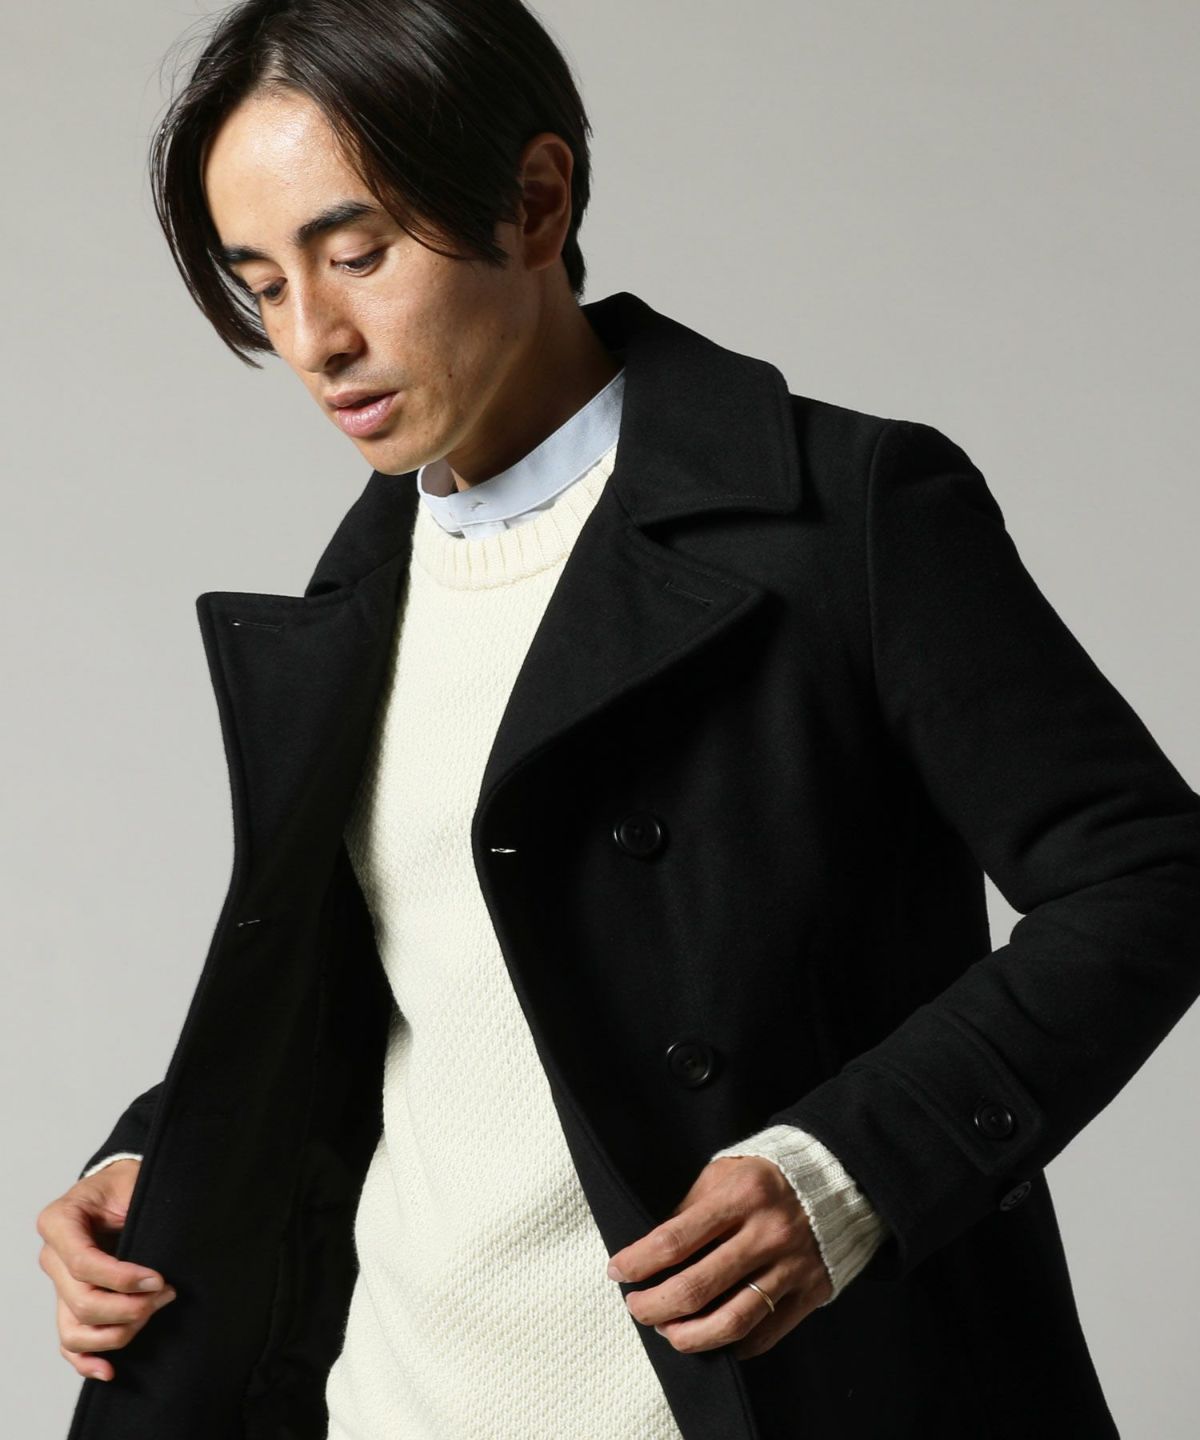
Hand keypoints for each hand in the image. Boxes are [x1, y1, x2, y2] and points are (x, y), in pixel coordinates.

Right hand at [36, 1159, 176, 1382]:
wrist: (119, 1188)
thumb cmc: (127, 1182)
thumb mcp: (134, 1182)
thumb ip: (141, 1208)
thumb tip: (168, 1246)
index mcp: (59, 1221)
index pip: (83, 1263)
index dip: (122, 1278)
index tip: (159, 1279)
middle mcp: (52, 1256)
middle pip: (83, 1302)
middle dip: (130, 1306)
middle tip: (167, 1292)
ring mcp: (58, 1283)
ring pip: (75, 1330)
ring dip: (119, 1331)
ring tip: (154, 1310)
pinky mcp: (69, 1303)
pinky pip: (70, 1342)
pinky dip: (86, 1360)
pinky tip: (109, 1369)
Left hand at [605, 1155, 832, 1360]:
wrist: (836, 1182)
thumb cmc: (765, 1178)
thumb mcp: (723, 1174)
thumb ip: (690, 1210)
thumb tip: (652, 1252)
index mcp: (739, 1197)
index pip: (674, 1240)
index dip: (638, 1262)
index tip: (617, 1272)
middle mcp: (765, 1234)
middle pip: (698, 1288)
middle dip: (655, 1306)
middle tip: (636, 1308)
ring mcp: (790, 1267)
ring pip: (731, 1321)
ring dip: (689, 1336)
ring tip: (667, 1332)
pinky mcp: (809, 1293)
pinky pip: (765, 1334)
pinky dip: (732, 1345)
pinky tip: (711, 1338)